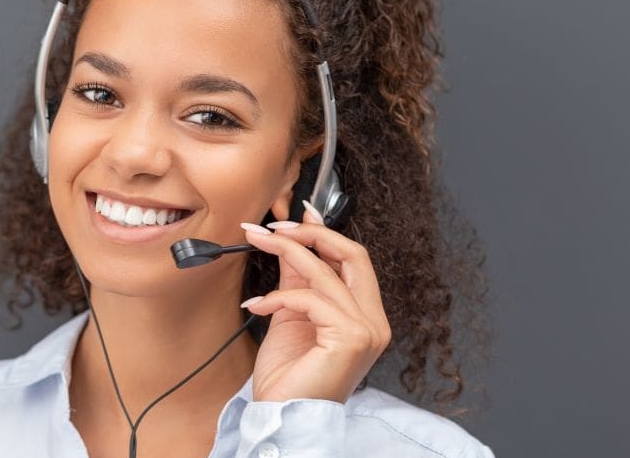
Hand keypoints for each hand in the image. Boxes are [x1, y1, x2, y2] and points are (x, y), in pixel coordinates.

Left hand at [237, 200, 391, 403]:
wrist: (283, 415)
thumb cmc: (288, 375)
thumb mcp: (289, 315)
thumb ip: (295, 278)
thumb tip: (290, 240)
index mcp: (365, 316)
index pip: (353, 261)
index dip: (324, 232)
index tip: (295, 214)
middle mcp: (374, 322)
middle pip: (353, 255)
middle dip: (311, 233)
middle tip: (273, 227)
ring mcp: (367, 331)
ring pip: (326, 272)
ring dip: (285, 252)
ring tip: (255, 245)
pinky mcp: (351, 339)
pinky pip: (311, 299)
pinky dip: (279, 296)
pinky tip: (257, 306)